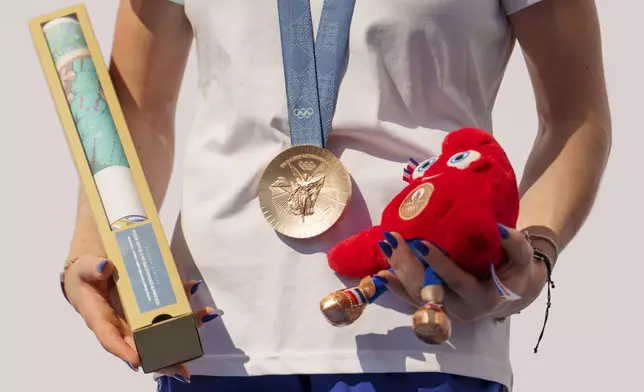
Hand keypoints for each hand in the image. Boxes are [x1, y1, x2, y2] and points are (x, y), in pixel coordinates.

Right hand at [63, 254, 217, 382]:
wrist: (92, 271)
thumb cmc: (84, 276)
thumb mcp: (84, 268)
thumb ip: (92, 268)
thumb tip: (105, 267)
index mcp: (100, 318)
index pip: (110, 339)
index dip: (123, 351)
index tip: (138, 361)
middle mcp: (121, 324)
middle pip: (142, 346)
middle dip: (163, 357)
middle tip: (182, 369)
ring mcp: (138, 319)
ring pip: (160, 332)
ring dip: (183, 331)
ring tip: (203, 322)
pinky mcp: (150, 310)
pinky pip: (168, 315)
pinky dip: (186, 313)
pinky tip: (203, 309)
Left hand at [379, 225, 549, 322]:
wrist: (513, 291)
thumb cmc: (517, 270)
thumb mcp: (523, 256)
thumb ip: (513, 243)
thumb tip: (496, 228)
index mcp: (483, 297)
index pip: (457, 281)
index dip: (438, 264)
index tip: (420, 243)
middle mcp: (461, 309)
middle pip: (429, 289)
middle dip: (408, 264)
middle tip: (393, 239)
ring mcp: (446, 310)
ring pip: (416, 294)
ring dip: (398, 270)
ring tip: (385, 246)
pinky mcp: (436, 306)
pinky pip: (412, 298)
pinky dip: (396, 286)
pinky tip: (381, 274)